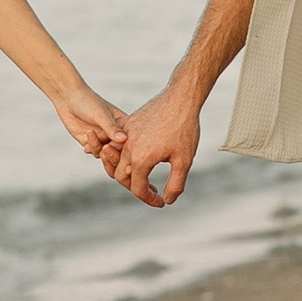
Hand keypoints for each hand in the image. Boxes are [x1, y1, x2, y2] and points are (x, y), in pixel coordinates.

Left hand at [51, 81, 128, 162]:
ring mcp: (102, 138)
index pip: (127, 140)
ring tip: (91, 136)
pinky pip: (94, 152)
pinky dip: (91, 149)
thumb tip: (124, 139)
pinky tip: (86, 144)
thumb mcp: (100, 114)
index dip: (122, 147)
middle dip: (111, 153)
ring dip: (99, 149)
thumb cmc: (88, 101)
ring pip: (106, 154)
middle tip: (104, 148)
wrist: (68, 98)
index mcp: (122, 124)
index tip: (114, 146)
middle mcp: (114, 133)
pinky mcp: (90, 142)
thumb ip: (111, 127)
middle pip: (118, 150)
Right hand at [111, 85, 203, 208]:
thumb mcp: (184, 161)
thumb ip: (175, 184)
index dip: (149, 199)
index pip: (138, 189)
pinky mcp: (128, 123)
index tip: (161, 202)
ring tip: (143, 176)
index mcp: (140, 159)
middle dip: (135, 187)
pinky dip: (124, 152)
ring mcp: (126, 134)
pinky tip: (139, 155)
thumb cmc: (184, 129)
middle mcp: (127, 147)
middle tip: (151, 191)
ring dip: (127, 170)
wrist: (180, 98)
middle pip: (121, 176)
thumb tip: (168, 200)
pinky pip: (120, 142)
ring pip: (117, 159)